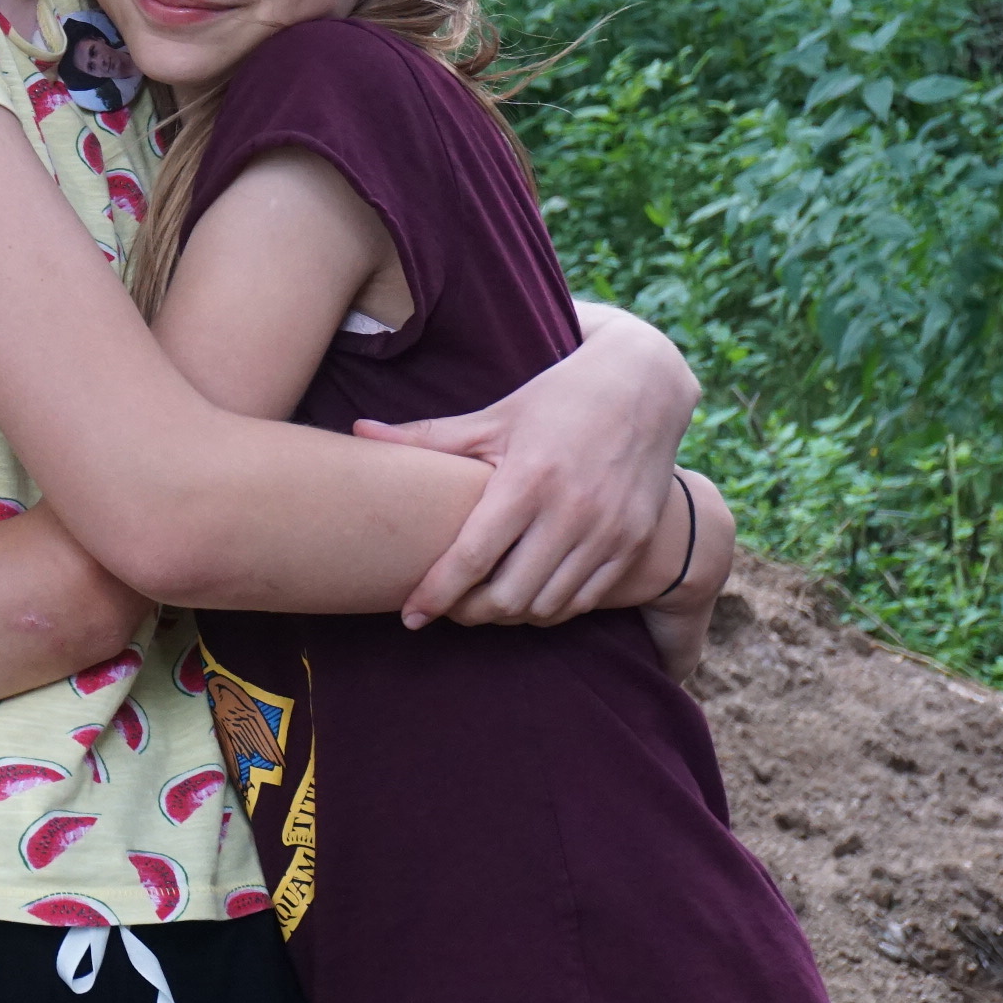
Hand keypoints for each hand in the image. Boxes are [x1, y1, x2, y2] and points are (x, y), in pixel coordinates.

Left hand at [357, 305, 698, 626]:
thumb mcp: (495, 415)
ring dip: (508, 615)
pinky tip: (528, 595)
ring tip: (483, 601)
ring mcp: (608, 533)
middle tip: (446, 607)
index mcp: (528, 478)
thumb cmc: (558, 399)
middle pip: (508, 596)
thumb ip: (428, 436)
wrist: (644, 386)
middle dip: (469, 613)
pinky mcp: (634, 545)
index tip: (410, 614)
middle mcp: (571, 512)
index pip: (472, 557)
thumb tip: (358, 432)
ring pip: (547, 607)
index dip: (436, 594)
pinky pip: (584, 601)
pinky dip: (550, 609)